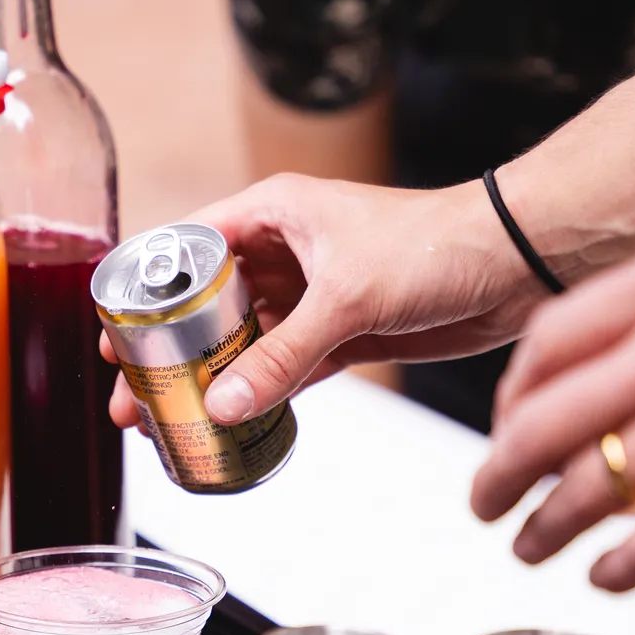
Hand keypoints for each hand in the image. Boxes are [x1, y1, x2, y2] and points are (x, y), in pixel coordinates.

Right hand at [106, 174, 541, 428]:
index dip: (147, 294)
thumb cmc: (439, 243)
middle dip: (169, 352)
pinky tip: (228, 423)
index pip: (185, 249)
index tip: (117, 338)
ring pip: (242, 342)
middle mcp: (284, 250)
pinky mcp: (341, 334)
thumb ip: (282, 355)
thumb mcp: (347, 298)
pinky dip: (258, 395)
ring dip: (209, 381)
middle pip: (205, 304)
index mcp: (272, 212)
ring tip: (168, 420)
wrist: (516, 263)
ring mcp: (312, 295)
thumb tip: (223, 403)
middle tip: (133, 397)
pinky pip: (284, 369)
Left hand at [469, 225, 634, 590]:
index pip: (547, 343)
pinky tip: (607, 573)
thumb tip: (620, 374)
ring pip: (581, 488)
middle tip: (483, 498)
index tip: (503, 424)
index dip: (509, 396)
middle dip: (496, 473)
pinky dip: (613, 567)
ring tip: (530, 546)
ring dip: (541, 529)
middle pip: (540, 422)